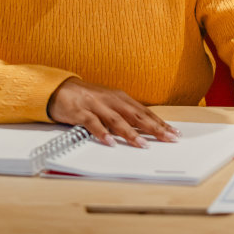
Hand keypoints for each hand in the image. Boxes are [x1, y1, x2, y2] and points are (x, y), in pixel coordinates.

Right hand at [46, 78, 177, 147]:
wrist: (60, 89)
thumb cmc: (87, 98)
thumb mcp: (109, 105)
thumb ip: (124, 116)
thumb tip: (144, 130)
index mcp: (121, 98)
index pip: (145, 112)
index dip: (160, 122)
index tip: (174, 132)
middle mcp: (112, 100)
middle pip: (136, 115)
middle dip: (154, 128)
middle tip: (168, 138)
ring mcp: (97, 105)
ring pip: (117, 120)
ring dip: (131, 133)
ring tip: (143, 144)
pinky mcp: (81, 111)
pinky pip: (93, 124)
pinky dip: (102, 133)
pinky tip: (110, 142)